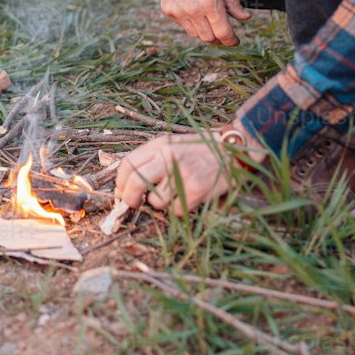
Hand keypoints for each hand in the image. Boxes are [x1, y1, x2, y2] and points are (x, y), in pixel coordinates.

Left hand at [115, 122, 268, 217]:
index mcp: (160, 144)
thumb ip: (152, 159)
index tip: (122, 192)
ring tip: (175, 193)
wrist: (234, 150)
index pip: (128, 164)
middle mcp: (169, 156)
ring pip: (156, 201)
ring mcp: (182, 173)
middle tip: (132, 205)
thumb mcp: (173, 144)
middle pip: (135, 183)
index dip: (120, 183)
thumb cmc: (200, 150)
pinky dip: (179, 209)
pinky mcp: (196, 190)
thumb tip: (126, 184)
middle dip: (129, 199)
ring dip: (161, 203)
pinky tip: (189, 197)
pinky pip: (175, 210)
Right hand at [148, 0, 251, 45]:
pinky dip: (191, 23)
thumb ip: (233, 2)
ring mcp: (178, 12)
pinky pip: (183, 25)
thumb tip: (245, 17)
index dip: (231, 40)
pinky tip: (194, 10)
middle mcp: (193, 11)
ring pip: (195, 34)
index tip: (235, 41)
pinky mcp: (168, 10)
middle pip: (209, 38)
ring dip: (205, 32)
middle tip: (224, 34)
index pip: (223, 33)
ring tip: (209, 21)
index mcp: (210, 3)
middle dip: (219, 39)